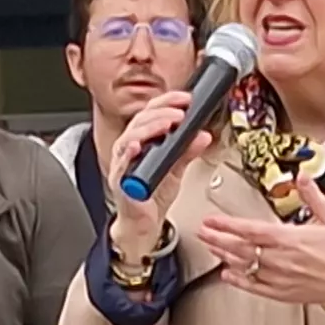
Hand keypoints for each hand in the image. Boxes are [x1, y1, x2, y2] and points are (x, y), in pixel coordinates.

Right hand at [103, 91, 206, 264]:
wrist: (144, 224)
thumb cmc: (153, 195)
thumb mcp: (177, 169)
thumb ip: (188, 151)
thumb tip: (203, 136)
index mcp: (143, 141)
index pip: (152, 113)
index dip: (167, 102)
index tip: (185, 99)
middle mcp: (130, 148)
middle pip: (140, 121)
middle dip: (161, 113)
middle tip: (179, 113)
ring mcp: (124, 164)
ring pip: (130, 138)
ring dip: (149, 128)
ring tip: (166, 124)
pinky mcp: (121, 181)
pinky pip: (122, 164)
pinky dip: (128, 153)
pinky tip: (137, 146)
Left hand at [195, 181, 324, 308]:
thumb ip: (313, 196)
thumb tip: (302, 177)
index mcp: (290, 239)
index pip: (250, 230)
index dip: (228, 225)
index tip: (212, 220)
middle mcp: (281, 260)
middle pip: (240, 248)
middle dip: (218, 239)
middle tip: (202, 232)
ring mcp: (280, 278)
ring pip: (244, 266)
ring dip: (224, 256)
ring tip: (211, 247)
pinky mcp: (283, 293)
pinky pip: (255, 287)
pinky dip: (239, 280)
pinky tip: (228, 274)